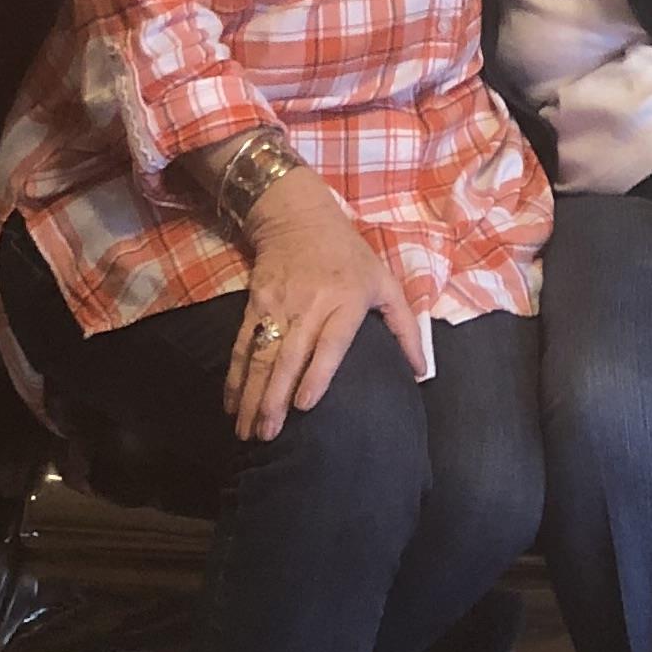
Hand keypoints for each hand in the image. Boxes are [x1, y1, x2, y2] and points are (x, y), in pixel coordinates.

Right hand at [224, 172, 423, 439]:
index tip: (304, 405)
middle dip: (274, 398)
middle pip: (289, 356)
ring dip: (251, 395)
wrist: (299, 216)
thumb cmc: (349, 255)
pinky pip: (242, 345)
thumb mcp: (385, 281)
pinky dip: (234, 377)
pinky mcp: (255, 305)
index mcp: (347, 300)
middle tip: (266, 435)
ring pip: (261, 356)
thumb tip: (420, 371)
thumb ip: (405, 327)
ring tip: (246, 431)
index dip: (317, 373)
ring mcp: (278, 306)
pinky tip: (231, 405)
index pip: (330, 342)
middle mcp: (310, 305)